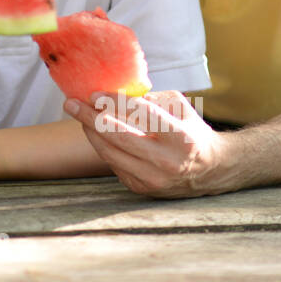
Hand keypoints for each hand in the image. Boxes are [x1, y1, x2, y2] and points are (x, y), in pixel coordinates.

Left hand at [63, 90, 228, 197]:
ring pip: (109, 152)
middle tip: (70, 103)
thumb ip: (148, 99)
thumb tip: (111, 93)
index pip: (141, 115)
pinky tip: (95, 132)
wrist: (210, 170)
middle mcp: (167, 162)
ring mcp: (153, 179)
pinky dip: (102, 146)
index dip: (113, 102)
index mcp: (181, 138)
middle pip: (117, 135)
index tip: (94, 93)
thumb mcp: (178, 108)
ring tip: (77, 114)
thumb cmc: (191, 131)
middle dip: (89, 116)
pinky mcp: (142, 189)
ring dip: (89, 131)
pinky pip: (113, 163)